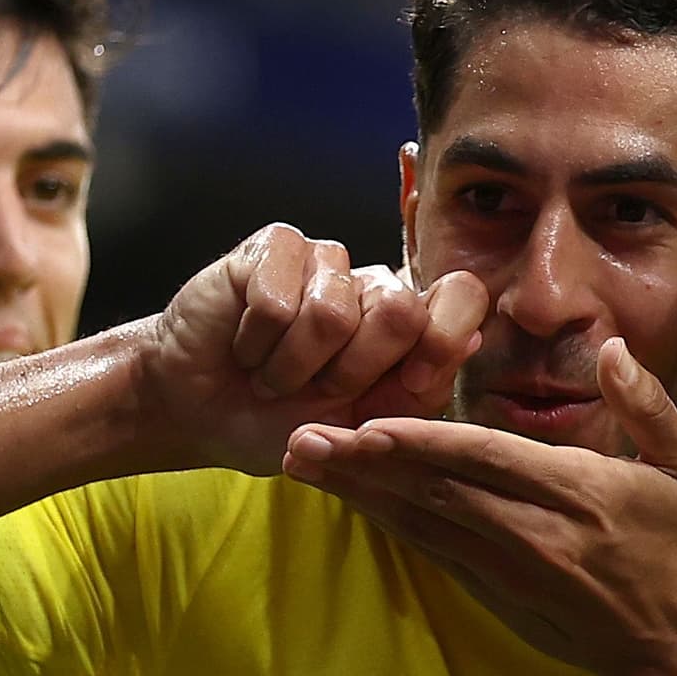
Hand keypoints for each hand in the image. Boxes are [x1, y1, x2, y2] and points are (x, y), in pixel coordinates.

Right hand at [142, 225, 488, 476]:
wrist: (201, 414)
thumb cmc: (283, 422)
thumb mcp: (360, 429)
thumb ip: (418, 393)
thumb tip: (475, 339)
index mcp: (409, 327)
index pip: (462, 297)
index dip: (443, 341)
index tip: (413, 383)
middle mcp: (374, 285)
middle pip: (402, 312)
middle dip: (353, 373)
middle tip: (317, 390)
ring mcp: (325, 260)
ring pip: (333, 313)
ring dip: (293, 367)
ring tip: (274, 374)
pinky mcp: (274, 246)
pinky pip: (278, 300)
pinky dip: (257, 344)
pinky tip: (246, 346)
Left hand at [278, 337, 676, 675]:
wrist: (667, 645)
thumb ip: (648, 406)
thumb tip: (611, 348)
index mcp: (578, 494)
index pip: (488, 462)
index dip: (425, 445)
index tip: (370, 425)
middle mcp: (533, 534)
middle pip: (435, 493)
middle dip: (365, 465)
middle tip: (303, 439)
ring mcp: (505, 569)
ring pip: (420, 523)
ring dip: (359, 493)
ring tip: (303, 464)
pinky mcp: (489, 590)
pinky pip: (429, 549)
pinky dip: (386, 521)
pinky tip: (350, 497)